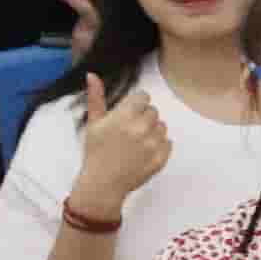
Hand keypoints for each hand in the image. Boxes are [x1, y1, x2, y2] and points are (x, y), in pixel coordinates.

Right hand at [69, 71, 176, 215]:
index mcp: (125, 116)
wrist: (103, 184)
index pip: (143, 97)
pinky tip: (143, 152)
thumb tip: (92, 75)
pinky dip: (159, 146)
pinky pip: (168, 142)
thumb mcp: (94, 123)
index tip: (128, 115)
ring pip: (162, 126)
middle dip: (143, 118)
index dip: (135, 105)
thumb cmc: (96, 153)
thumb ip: (96, 97)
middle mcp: (141, 128)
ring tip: (136, 143)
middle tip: (129, 132)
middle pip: (153, 111)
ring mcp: (153, 144)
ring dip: (152, 132)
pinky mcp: (161, 158)